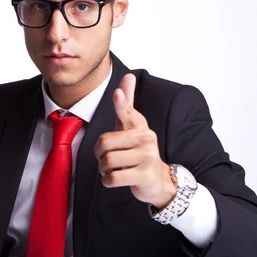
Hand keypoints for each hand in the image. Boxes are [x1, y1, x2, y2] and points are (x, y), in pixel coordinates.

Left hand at [93, 73, 175, 209]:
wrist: (158, 180)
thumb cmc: (138, 151)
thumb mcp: (132, 127)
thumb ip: (127, 105)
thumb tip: (128, 76)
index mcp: (140, 126)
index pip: (127, 112)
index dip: (121, 104)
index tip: (117, 94)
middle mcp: (146, 139)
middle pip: (104, 144)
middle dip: (99, 155)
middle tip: (107, 159)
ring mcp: (147, 157)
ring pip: (107, 162)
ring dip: (103, 169)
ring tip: (111, 169)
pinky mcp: (144, 175)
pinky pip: (113, 178)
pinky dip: (108, 180)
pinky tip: (114, 178)